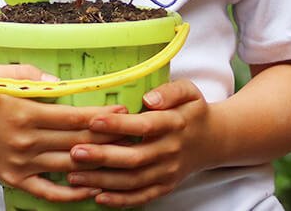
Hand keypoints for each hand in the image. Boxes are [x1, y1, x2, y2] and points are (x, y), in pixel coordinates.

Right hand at [0, 64, 126, 203]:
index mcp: (24, 111)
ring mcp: (21, 163)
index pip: (72, 116)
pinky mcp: (15, 179)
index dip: (100, 115)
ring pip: (68, 166)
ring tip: (122, 159)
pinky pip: (47, 192)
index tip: (123, 110)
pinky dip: (70, 194)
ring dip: (97, 164)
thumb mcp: (0, 74)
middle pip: (76, 142)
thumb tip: (62, 84)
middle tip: (133, 133)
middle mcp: (25, 140)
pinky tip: (91, 189)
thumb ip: (33, 76)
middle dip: (108, 138)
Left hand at [64, 79, 212, 206]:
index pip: (145, 125)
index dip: (118, 125)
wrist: (215, 140)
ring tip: (75, 174)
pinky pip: (141, 197)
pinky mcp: (165, 186)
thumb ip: (169, 91)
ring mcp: (168, 172)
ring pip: (133, 180)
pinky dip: (120, 200)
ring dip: (103, 180)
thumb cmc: (192, 112)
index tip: (93, 121)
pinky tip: (98, 196)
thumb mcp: (188, 91)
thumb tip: (149, 99)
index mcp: (175, 124)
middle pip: (134, 157)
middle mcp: (171, 150)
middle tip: (75, 152)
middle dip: (102, 156)